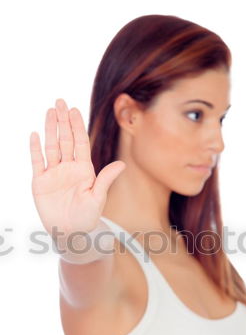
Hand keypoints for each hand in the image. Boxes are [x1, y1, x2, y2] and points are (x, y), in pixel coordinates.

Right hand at [29, 98, 125, 237]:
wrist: (71, 233)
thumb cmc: (88, 217)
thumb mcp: (98, 198)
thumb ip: (106, 179)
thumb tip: (122, 164)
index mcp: (84, 169)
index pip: (80, 142)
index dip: (77, 126)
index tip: (74, 110)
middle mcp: (69, 168)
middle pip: (65, 140)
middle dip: (63, 121)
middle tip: (60, 101)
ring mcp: (54, 174)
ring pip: (51, 147)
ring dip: (50, 129)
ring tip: (49, 111)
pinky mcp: (41, 182)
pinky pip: (37, 162)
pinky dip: (35, 149)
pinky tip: (35, 135)